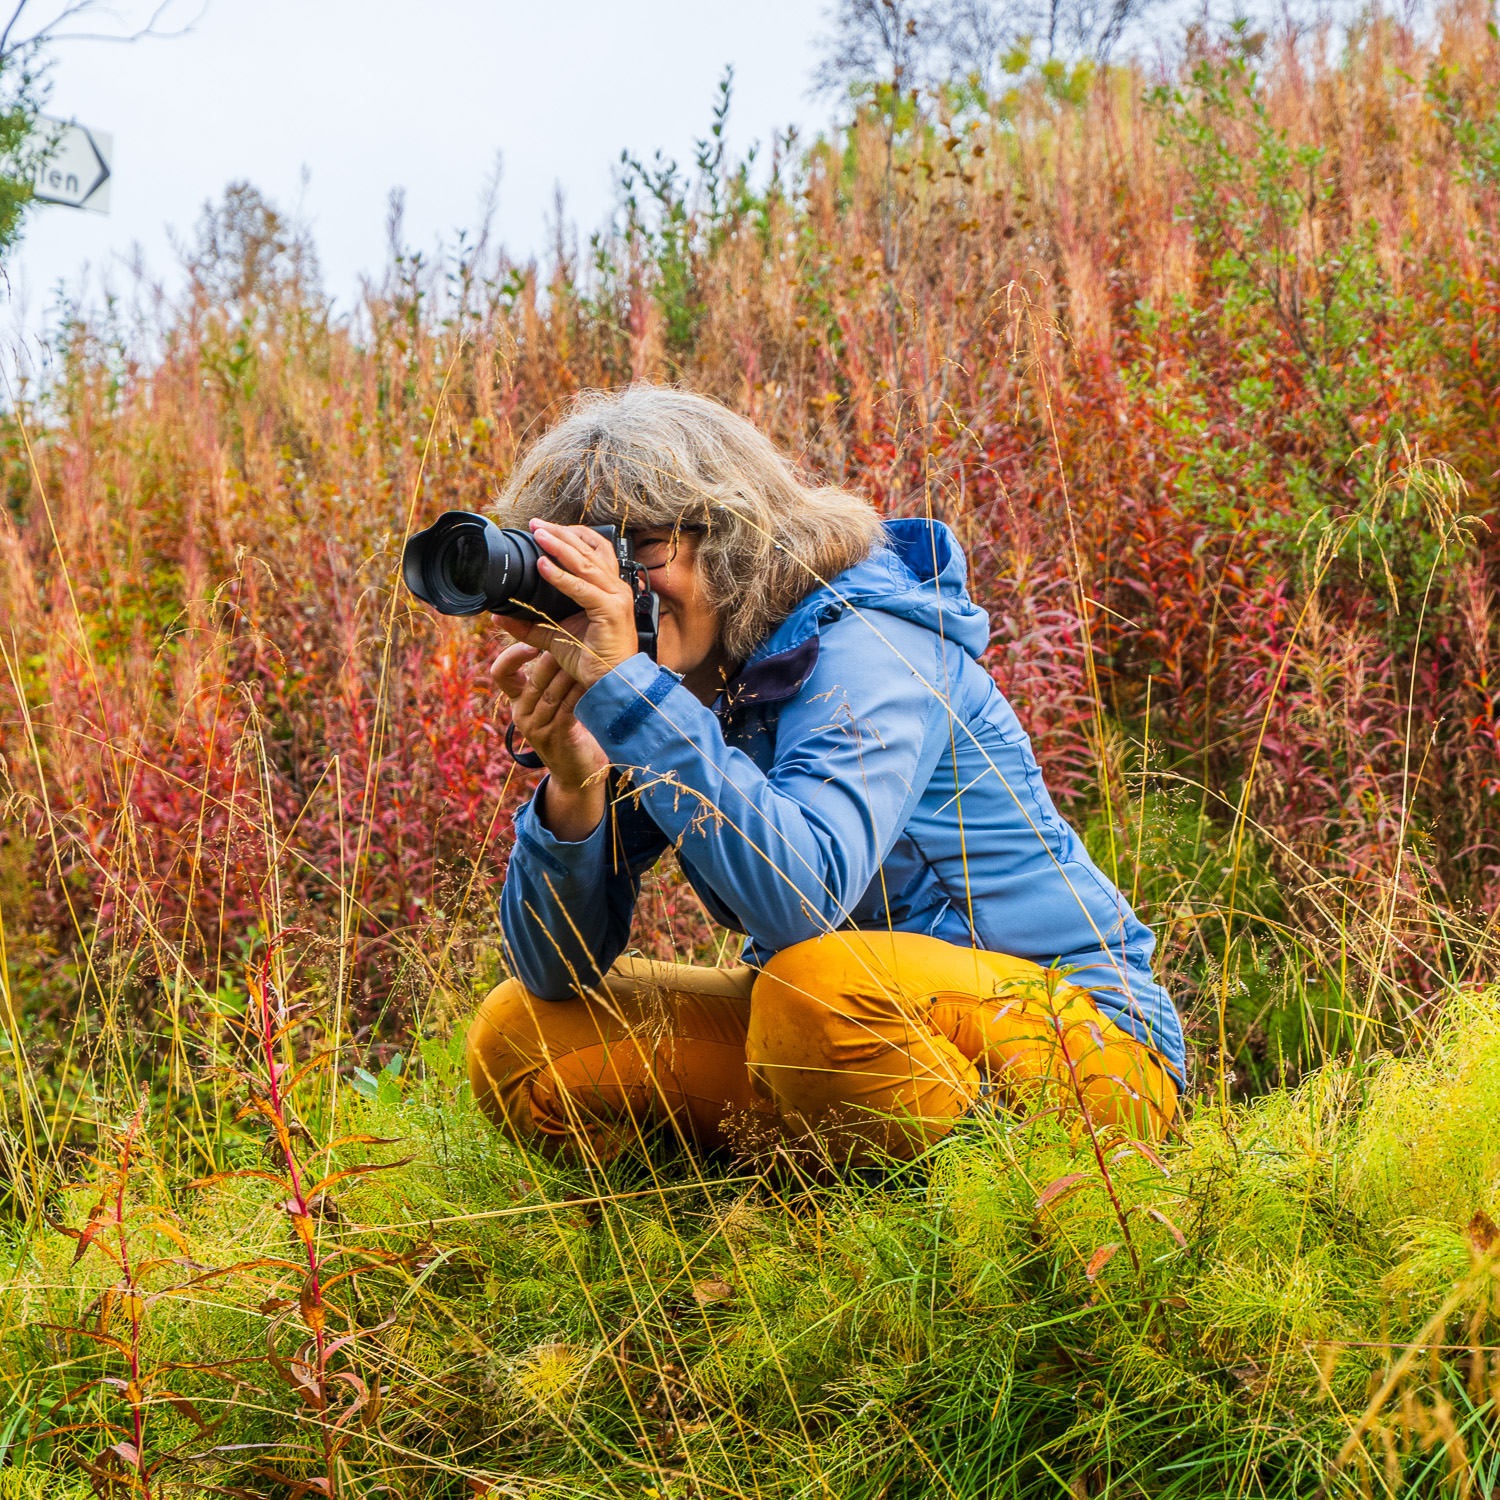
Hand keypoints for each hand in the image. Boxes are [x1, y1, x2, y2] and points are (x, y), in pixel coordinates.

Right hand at [492, 638, 607, 841]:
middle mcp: (522, 714)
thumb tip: (558, 640)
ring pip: (551, 692)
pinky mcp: (556, 737)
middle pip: (533, 678)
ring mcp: (537, 728)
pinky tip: (592, 679)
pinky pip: (567, 708)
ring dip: (570, 671)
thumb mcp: (554, 702)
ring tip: (586, 653)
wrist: (579, 772)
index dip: (512, 655)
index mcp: (518, 701)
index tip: (533, 642)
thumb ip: (551, 677)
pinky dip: (580, 691)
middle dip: (553, 656)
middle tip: (572, 636)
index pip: (501, 673)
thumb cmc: (571, 729)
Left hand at [494, 520, 638, 689]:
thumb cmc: (591, 659)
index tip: (545, 528)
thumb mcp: (554, 636)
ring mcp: (616, 598)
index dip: (571, 536)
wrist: (612, 683)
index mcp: (608, 589)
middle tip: (536, 524)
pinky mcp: (611, 611)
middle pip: (590, 549)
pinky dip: (561, 576)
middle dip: (561, 534)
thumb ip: (530, 624)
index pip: (594, 550)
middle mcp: (616, 588)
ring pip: (586, 563)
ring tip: (538, 534)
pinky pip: (582, 589)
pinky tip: (543, 566)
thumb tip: (500, 616)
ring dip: (560, 546)